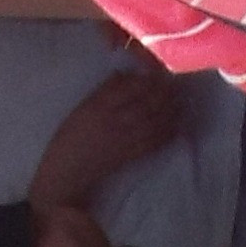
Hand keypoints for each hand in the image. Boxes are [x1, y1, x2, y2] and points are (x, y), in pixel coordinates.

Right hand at [32, 66, 185, 206]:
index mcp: (97, 105)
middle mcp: (112, 119)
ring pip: (152, 121)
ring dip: (169, 112)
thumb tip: (123, 76)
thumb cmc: (69, 138)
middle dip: (163, 93)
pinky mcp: (128, 156)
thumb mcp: (81, 110)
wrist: (66, 172)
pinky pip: (152, 143)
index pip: (128, 87)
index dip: (147, 80)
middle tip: (175, 87)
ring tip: (179, 104)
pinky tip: (175, 127)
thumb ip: (101, 93)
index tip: (158, 74)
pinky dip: (166, 134)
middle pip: (145, 102)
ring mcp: (121, 138)